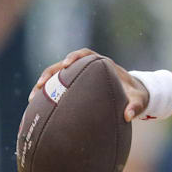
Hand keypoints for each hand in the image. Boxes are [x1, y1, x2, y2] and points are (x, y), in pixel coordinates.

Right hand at [29, 48, 149, 121]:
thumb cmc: (137, 96)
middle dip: (50, 73)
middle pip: (64, 65)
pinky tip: (37, 111)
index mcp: (103, 65)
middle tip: (41, 85)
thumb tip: (128, 116)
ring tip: (32, 100)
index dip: (74, 57)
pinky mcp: (76, 88)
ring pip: (57, 78)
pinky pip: (59, 90)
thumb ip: (136, 107)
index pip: (86, 55)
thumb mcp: (140, 101)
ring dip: (44, 85)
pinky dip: (48, 97)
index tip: (66, 65)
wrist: (135, 96)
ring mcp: (81, 78)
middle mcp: (90, 69)